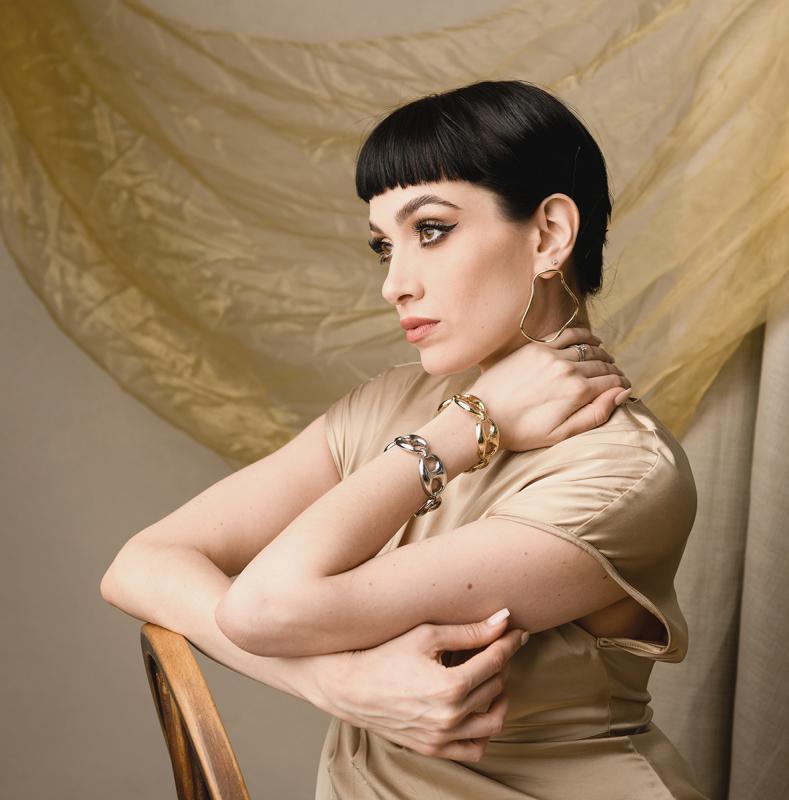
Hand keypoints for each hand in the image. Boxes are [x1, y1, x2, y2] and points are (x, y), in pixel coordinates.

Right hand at [312, 612, 526, 761]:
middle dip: (500, 664)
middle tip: (494, 648)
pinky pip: (475, 749)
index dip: (509, 642)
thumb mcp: (426, 635)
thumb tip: (503, 619)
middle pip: (497, 686)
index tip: (516, 632)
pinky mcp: (434, 748)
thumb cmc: (385, 654)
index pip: (496, 660)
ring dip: (499, 697)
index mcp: (451, 686)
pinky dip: (484, 731)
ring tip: (489, 679)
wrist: (350, 687)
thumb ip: (469, 631)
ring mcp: (442, 737)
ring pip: (494, 721)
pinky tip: (477, 708)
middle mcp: (450, 716)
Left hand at [469, 327, 630, 451]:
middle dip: (613, 371)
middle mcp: (568, 369)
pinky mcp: (536, 348)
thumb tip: (622, 393)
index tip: (625, 388)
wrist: (485, 416)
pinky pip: (568, 335)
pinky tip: (592, 339)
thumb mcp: (562, 433)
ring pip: (588, 348)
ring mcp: (551, 355)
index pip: (611, 382)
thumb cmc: (522, 432)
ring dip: (602, 353)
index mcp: (577, 392)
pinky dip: (584, 335)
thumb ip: (596, 414)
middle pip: (602, 364)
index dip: (621, 385)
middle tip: (616, 377)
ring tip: (606, 360)